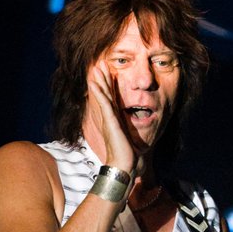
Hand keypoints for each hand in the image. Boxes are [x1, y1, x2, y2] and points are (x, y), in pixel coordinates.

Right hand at [86, 61, 137, 175]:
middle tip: (99, 65)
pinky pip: (103, 103)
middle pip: (104, 95)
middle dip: (102, 79)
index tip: (107, 75)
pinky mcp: (110, 122)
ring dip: (99, 81)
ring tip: (96, 68)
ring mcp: (108, 119)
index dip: (108, 87)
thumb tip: (138, 138)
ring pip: (102, 96)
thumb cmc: (128, 158)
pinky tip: (94, 82)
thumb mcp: (131, 141)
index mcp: (114, 121)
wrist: (124, 166)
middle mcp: (109, 119)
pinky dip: (98, 92)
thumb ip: (132, 135)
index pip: (111, 100)